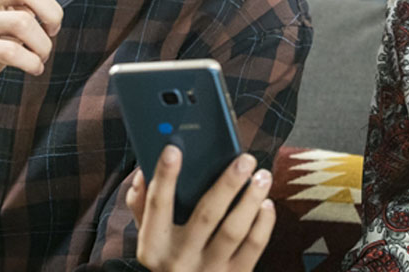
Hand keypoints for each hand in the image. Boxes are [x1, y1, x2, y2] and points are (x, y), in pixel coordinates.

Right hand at [126, 145, 275, 271]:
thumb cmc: (169, 257)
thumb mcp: (148, 236)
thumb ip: (142, 204)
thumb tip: (144, 171)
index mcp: (153, 245)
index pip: (157, 205)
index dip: (164, 176)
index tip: (174, 149)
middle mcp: (179, 259)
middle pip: (206, 215)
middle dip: (227, 183)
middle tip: (244, 159)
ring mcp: (208, 271)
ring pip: (234, 230)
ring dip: (251, 199)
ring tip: (262, 176)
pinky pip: (254, 247)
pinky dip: (263, 222)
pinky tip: (266, 203)